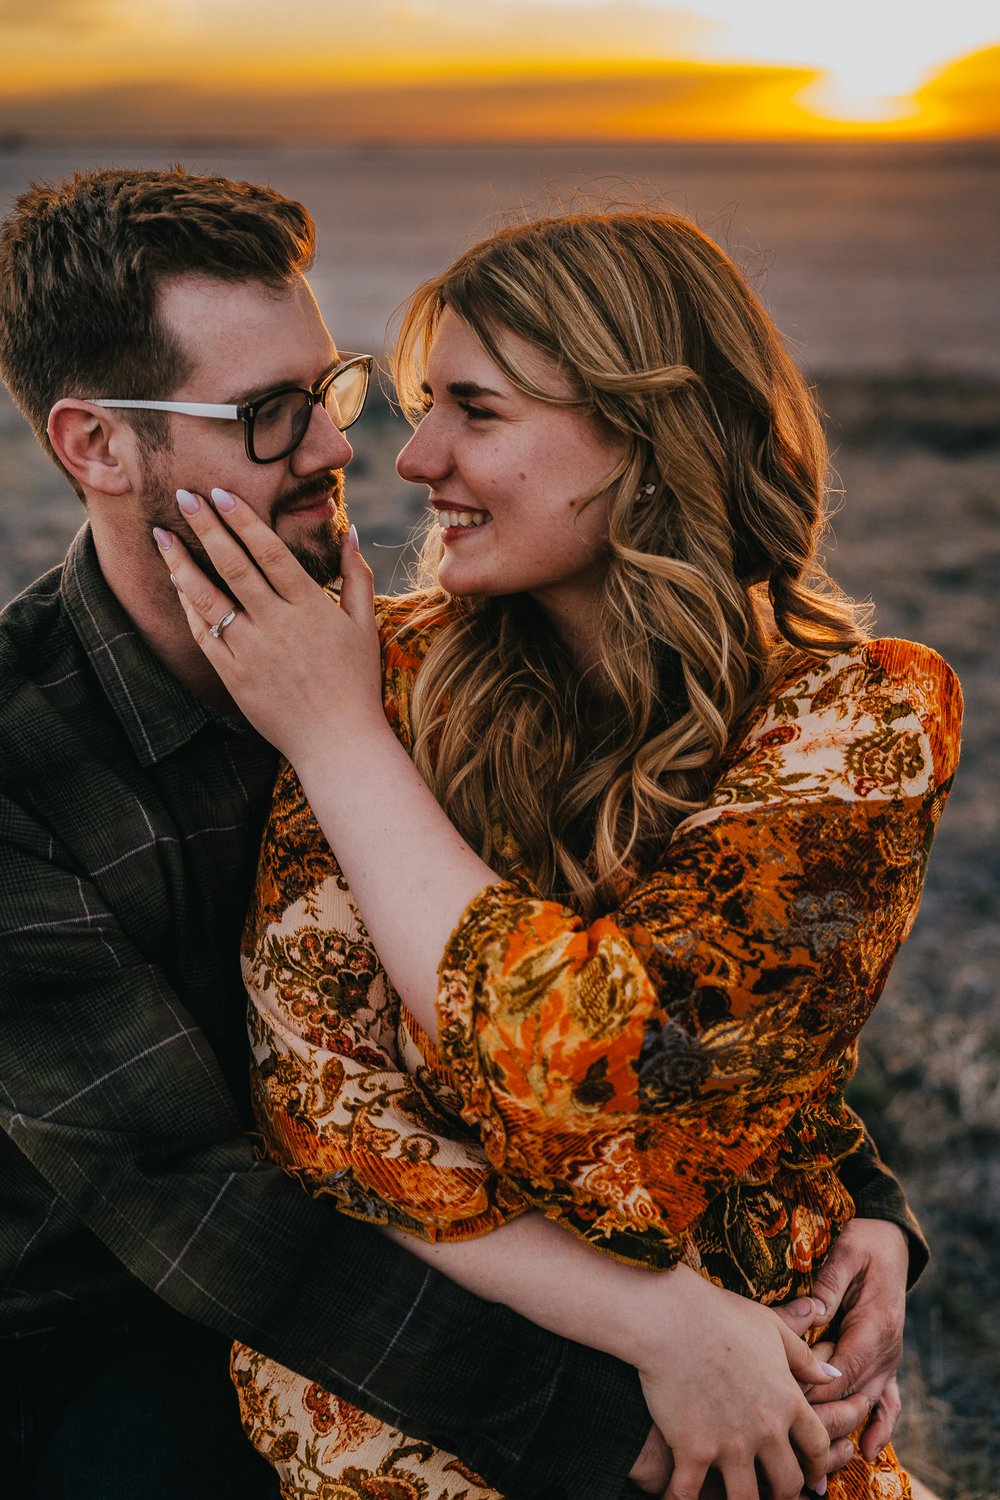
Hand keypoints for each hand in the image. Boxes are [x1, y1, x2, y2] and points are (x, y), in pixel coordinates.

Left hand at [154, 488, 383, 761]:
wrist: (337, 742)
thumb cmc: (355, 682)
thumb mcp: (364, 626)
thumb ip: (355, 576)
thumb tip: (350, 532)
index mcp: (310, 608)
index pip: (270, 553)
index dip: (243, 521)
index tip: (221, 494)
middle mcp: (278, 625)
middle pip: (234, 566)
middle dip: (206, 527)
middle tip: (183, 495)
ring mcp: (252, 651)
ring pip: (208, 598)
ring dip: (181, 564)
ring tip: (161, 536)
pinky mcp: (234, 675)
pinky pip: (204, 634)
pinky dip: (188, 606)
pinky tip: (177, 583)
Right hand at [631, 1269, 834, 1499]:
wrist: (672, 1318)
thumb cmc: (720, 1315)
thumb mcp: (771, 1328)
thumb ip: (803, 1356)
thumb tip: (834, 1375)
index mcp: (787, 1400)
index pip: (817, 1446)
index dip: (818, 1464)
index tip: (812, 1472)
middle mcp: (766, 1430)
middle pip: (787, 1483)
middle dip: (784, 1493)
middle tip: (774, 1492)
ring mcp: (731, 1445)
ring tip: (733, 1499)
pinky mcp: (694, 1451)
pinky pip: (691, 1494)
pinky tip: (678, 1498)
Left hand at [782, 1218, 908, 1462]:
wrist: (892, 1241)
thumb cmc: (864, 1242)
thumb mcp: (846, 1253)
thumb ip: (826, 1285)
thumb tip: (806, 1314)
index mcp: (875, 1325)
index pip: (842, 1371)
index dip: (813, 1389)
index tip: (781, 1398)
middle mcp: (887, 1350)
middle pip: (852, 1397)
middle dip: (819, 1416)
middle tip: (785, 1428)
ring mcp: (888, 1360)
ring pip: (865, 1406)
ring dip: (841, 1429)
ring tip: (814, 1452)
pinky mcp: (885, 1362)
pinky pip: (889, 1403)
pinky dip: (879, 1428)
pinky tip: (866, 1451)